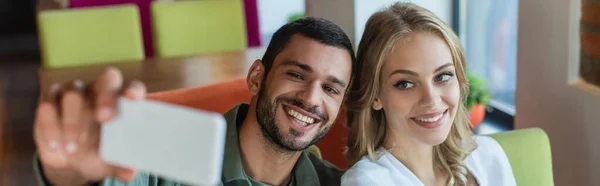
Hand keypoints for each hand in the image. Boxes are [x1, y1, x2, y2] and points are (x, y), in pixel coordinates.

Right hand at [34, 67, 145, 184]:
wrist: (70, 161)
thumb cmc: (98, 154)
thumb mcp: (111, 162)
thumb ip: (122, 165)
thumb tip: (129, 173)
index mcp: (121, 102)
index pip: (133, 87)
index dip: (133, 90)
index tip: (132, 98)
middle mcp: (100, 91)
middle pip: (106, 80)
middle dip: (106, 97)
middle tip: (104, 118)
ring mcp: (74, 94)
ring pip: (73, 94)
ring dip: (74, 122)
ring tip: (74, 149)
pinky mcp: (50, 102)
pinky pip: (47, 106)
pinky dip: (51, 126)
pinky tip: (56, 145)